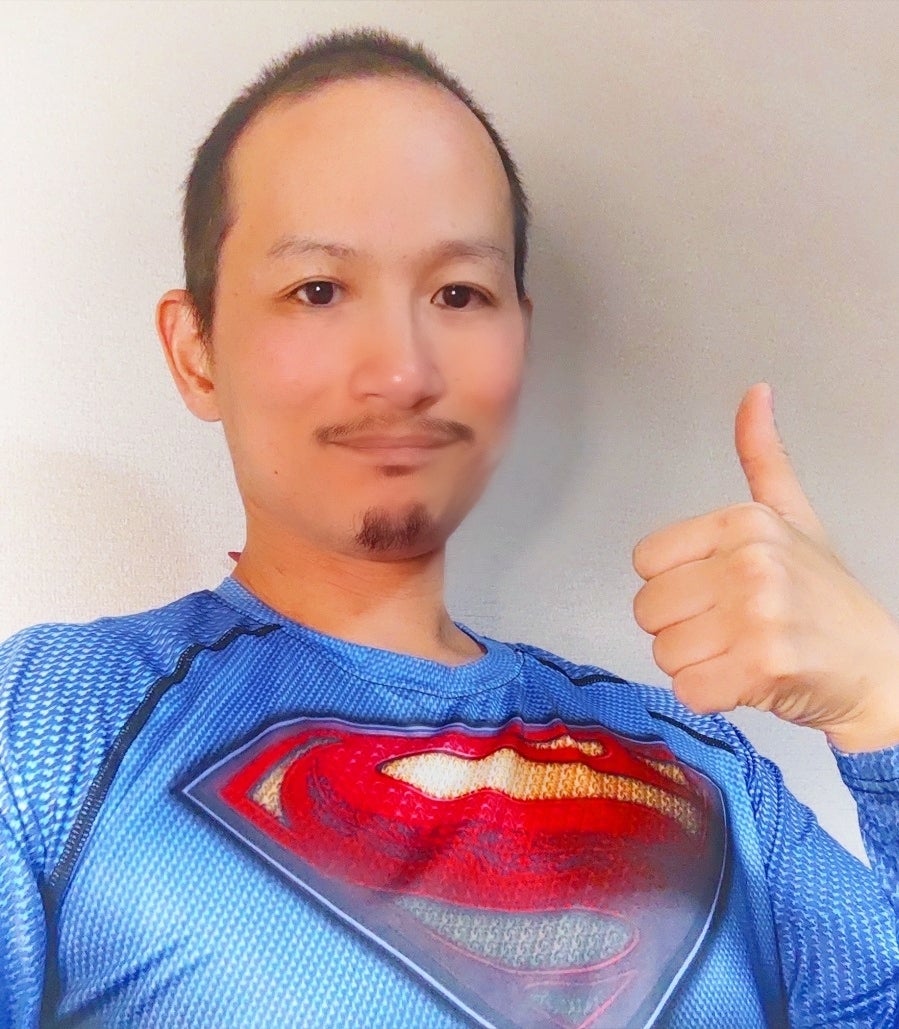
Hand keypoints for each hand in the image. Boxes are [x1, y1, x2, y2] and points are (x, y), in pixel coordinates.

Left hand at [632, 383, 898, 752]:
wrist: (878, 669)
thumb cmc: (826, 599)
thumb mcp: (794, 516)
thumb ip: (763, 457)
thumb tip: (754, 393)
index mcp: (745, 522)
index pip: (646, 561)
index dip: (673, 585)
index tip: (712, 591)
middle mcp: (750, 562)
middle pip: (648, 609)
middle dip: (681, 628)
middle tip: (729, 629)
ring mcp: (758, 616)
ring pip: (664, 652)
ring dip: (695, 664)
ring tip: (739, 653)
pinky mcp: (762, 668)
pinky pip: (688, 691)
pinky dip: (710, 697)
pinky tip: (745, 681)